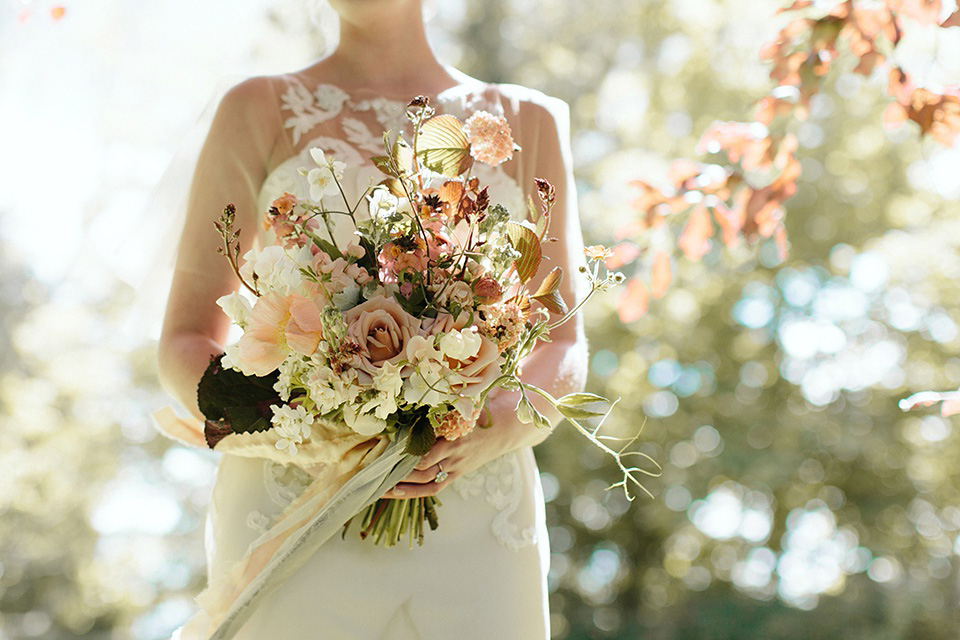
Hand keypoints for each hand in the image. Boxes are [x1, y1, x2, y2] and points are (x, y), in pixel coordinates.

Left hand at [383, 391, 544, 498]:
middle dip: (398, 469)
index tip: (386, 447)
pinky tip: (394, 491)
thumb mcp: (462, 407)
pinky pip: (432, 488)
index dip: (406, 450)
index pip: (426, 449)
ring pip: (425, 481)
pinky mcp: (454, 476)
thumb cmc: (476, 415)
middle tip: (373, 468)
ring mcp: (455, 468)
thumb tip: (410, 394)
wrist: (501, 432)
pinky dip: (412, 492)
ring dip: (401, 484)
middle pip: (422, 468)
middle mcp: (454, 455)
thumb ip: (440, 406)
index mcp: (455, 437)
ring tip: (378, 485)